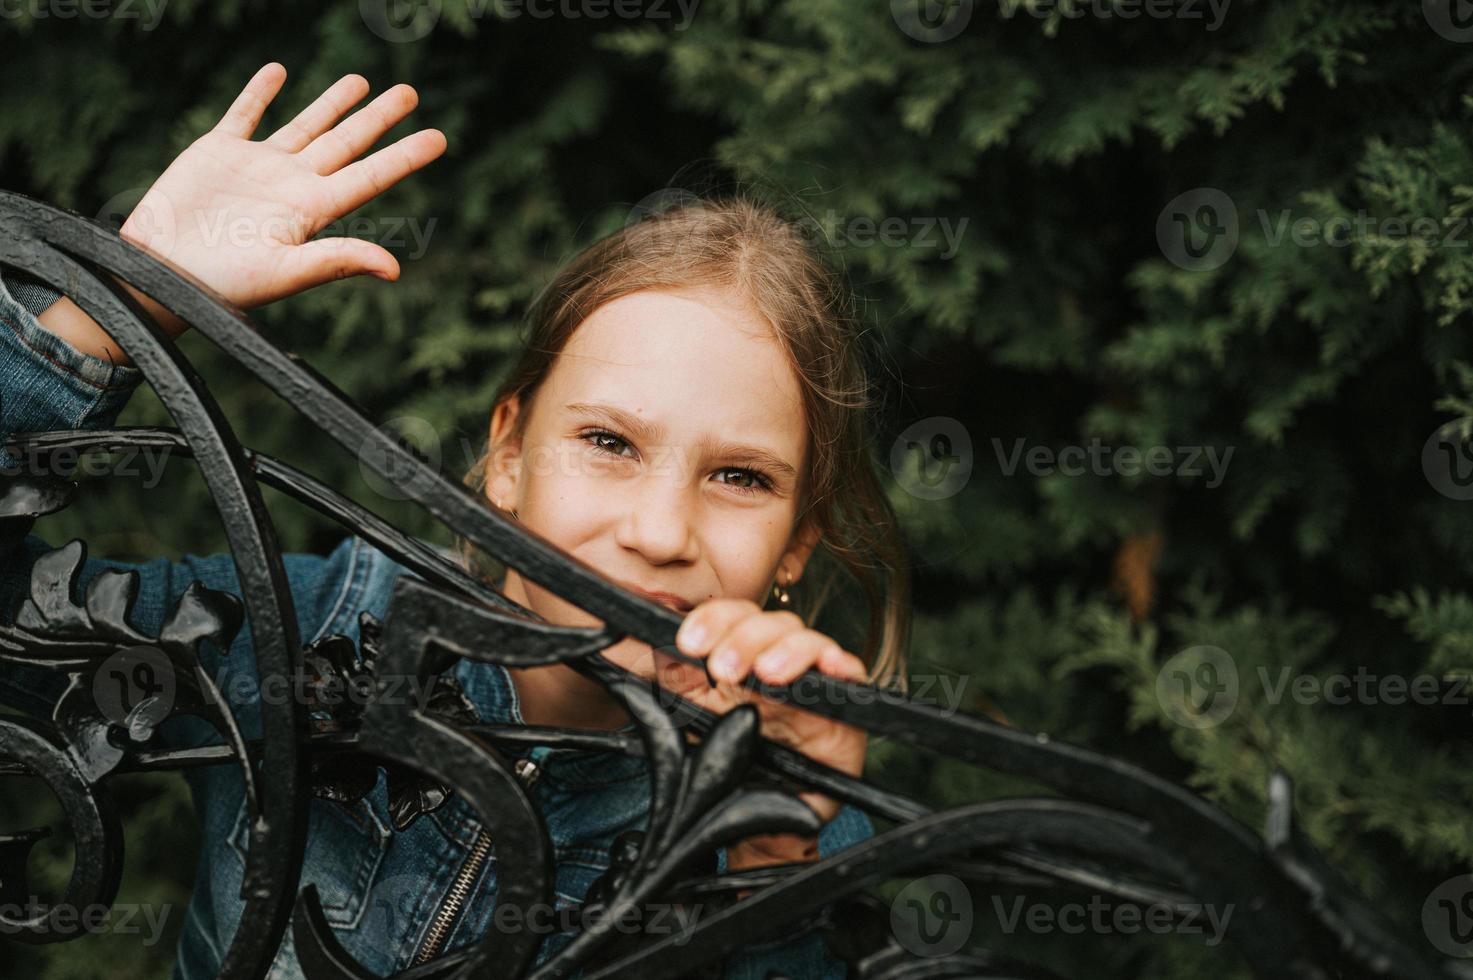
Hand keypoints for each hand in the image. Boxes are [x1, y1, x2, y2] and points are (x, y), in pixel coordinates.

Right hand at [121, 62, 445, 308]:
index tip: (440, 136)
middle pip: (347, 143)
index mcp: (313, 210)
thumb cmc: (223, 283)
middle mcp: (293, 185)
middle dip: (378, 118)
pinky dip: (259, 93)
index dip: (405, 156)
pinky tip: (278, 71)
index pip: (370, 175)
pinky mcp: (217, 153)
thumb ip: (338, 261)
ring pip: (306, 126)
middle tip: (410, 93)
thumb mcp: (285, 272)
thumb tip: (395, 269)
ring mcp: (257, 167)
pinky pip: (244, 114)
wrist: (160, 275)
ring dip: (332, 103)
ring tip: (361, 81)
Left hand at [670, 599, 868, 873]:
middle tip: (722, 669)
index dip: (714, 619)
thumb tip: (657, 647)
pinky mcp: (845, 709)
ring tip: (765, 675)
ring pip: (808, 640)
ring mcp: (812, 683)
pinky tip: (827, 668)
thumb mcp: (695, 723)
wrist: (757, 826)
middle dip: (743, 637)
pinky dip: (840, 664)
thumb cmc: (730, 769)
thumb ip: (677, 685)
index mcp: (740, 659)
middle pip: (770, 622)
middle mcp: (777, 663)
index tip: (689, 640)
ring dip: (785, 650)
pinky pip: (852, 673)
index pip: (732, 618)